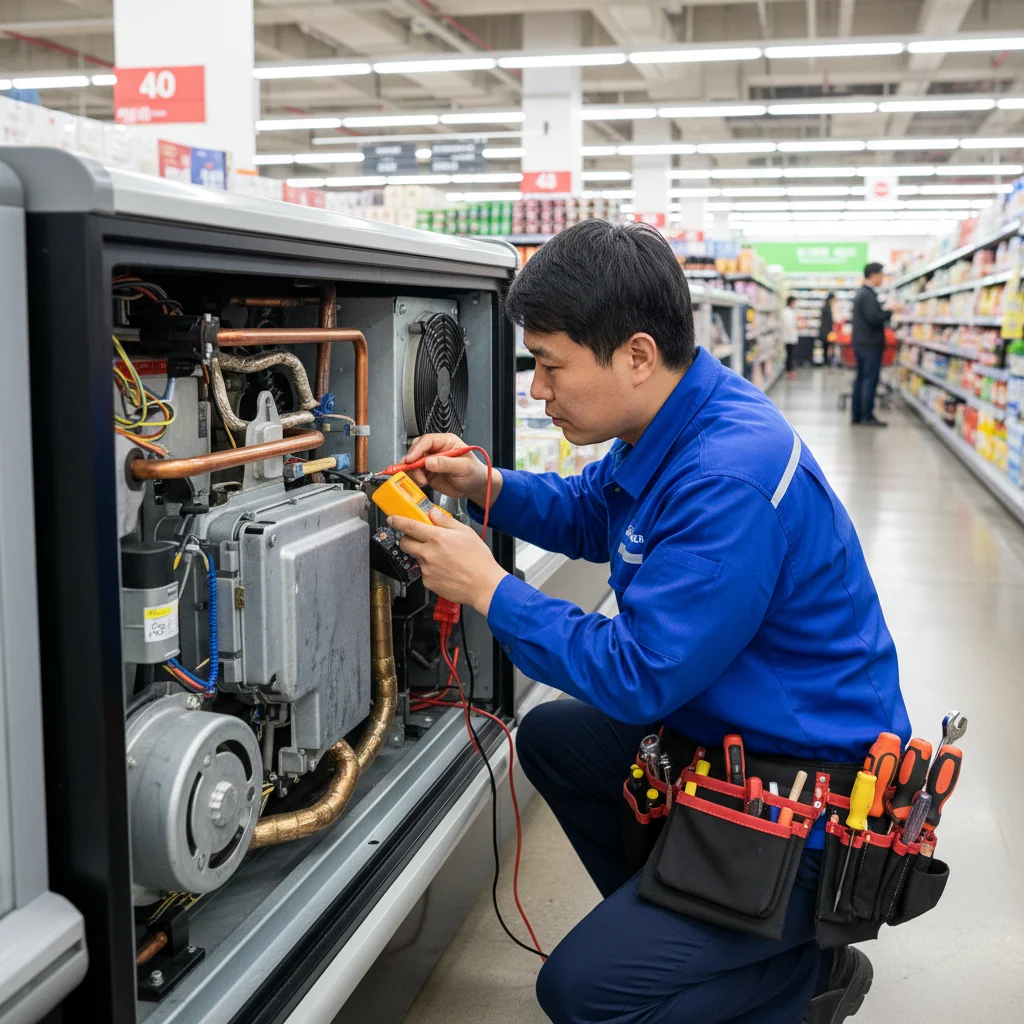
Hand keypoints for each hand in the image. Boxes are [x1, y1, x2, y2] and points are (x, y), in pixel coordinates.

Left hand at [390, 508, 507, 615]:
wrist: (484, 585)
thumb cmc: (478, 560)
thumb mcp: (466, 532)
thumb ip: (446, 521)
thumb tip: (433, 513)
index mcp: (437, 538)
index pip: (409, 526)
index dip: (397, 521)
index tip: (392, 519)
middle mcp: (428, 553)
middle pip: (405, 543)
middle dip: (408, 539)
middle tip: (420, 539)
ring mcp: (426, 569)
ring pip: (417, 557)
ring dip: (425, 555)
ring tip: (444, 558)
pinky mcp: (428, 582)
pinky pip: (425, 572)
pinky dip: (431, 569)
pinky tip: (446, 570)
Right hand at [403, 433, 502, 508]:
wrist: (475, 487)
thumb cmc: (474, 473)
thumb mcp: (463, 467)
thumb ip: (446, 464)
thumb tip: (429, 461)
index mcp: (446, 442)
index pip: (428, 440)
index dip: (417, 449)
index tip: (411, 459)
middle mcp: (436, 450)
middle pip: (416, 449)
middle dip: (411, 460)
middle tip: (411, 469)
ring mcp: (430, 461)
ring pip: (413, 462)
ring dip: (412, 471)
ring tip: (421, 480)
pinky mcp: (427, 473)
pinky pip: (415, 473)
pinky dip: (414, 478)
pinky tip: (421, 482)